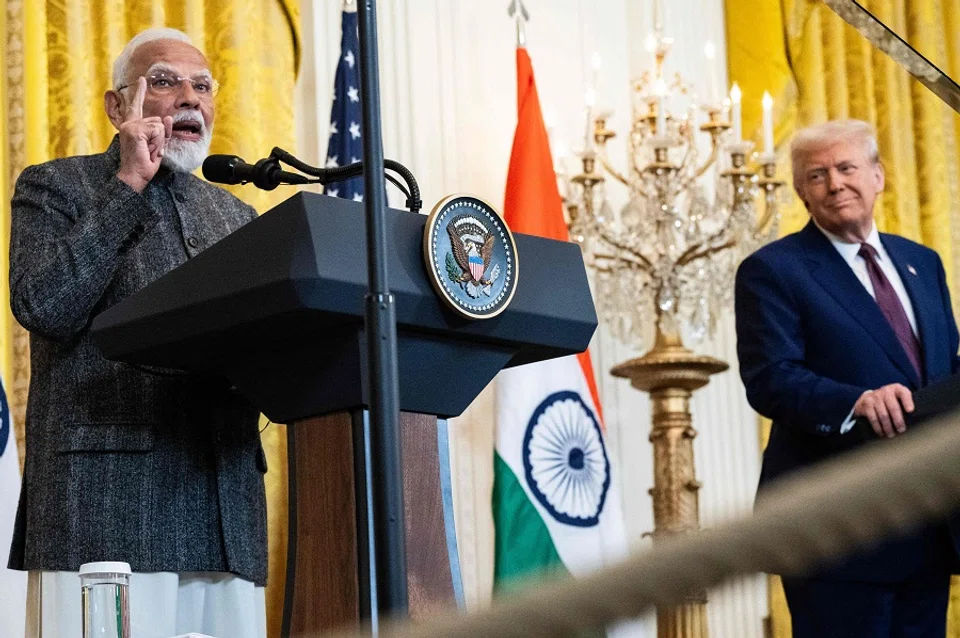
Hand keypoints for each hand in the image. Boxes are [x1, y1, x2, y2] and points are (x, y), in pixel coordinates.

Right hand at [115, 77, 172, 192]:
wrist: (134, 176)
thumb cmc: (144, 164)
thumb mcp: (157, 145)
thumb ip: (162, 132)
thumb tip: (168, 118)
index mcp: (132, 126)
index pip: (136, 106)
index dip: (140, 92)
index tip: (142, 79)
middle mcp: (129, 124)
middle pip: (158, 121)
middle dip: (161, 138)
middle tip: (150, 151)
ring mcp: (130, 127)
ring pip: (159, 127)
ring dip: (159, 142)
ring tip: (149, 151)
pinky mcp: (135, 131)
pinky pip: (158, 131)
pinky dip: (158, 143)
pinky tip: (148, 151)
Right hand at [854, 383, 913, 438]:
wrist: (869, 397)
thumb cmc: (889, 401)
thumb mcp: (898, 397)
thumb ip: (907, 403)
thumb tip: (916, 418)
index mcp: (897, 388)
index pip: (903, 393)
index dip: (907, 402)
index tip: (910, 411)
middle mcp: (885, 391)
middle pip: (893, 407)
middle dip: (898, 421)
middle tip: (901, 430)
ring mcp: (875, 397)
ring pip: (883, 415)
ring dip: (888, 427)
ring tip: (891, 434)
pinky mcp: (866, 404)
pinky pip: (873, 418)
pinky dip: (878, 427)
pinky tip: (882, 433)